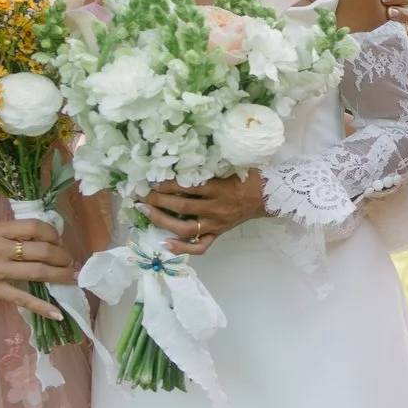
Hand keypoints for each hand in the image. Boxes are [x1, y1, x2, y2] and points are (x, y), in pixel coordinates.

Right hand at [0, 215, 74, 315]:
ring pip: (38, 272)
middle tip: (70, 263)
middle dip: (63, 257)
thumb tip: (37, 240)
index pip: (36, 227)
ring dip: (60, 276)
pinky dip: (43, 307)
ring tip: (71, 279)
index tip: (59, 242)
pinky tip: (57, 313)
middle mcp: (1, 247)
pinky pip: (23, 299)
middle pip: (43, 250)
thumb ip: (9, 234)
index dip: (53, 234)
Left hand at [141, 174, 270, 254]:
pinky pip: (200, 246)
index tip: (152, 180)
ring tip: (146, 211)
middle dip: (158, 200)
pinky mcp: (218, 234)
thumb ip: (210, 166)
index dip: (168, 184)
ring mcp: (216, 224)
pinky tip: (165, 244)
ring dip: (162, 221)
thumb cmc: (248, 177)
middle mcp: (216, 209)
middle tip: (141, 194)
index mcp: (220, 190)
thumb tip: (182, 160)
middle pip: (182, 207)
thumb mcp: (232, 166)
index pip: (189, 188)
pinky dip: (182, 248)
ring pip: (185, 228)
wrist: (266, 196)